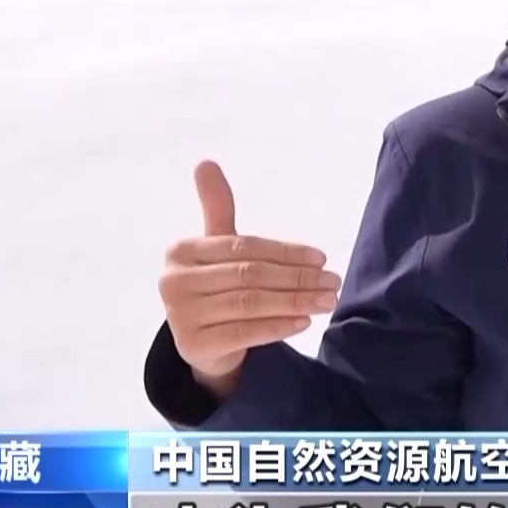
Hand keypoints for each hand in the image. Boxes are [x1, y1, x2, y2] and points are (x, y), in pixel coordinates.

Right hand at [159, 160, 340, 396]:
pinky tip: (305, 321)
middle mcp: (173, 282)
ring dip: (296, 302)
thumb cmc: (216, 286)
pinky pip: (246, 332)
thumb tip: (205, 161)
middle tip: (334, 281)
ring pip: (251, 304)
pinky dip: (279, 326)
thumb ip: (217, 208)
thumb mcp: (217, 246)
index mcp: (180, 250)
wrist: (204, 343)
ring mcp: (181, 316)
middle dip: (297, 278)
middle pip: (249, 275)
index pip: (243, 247)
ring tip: (327, 300)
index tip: (322, 258)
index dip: (285, 252)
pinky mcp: (193, 345)